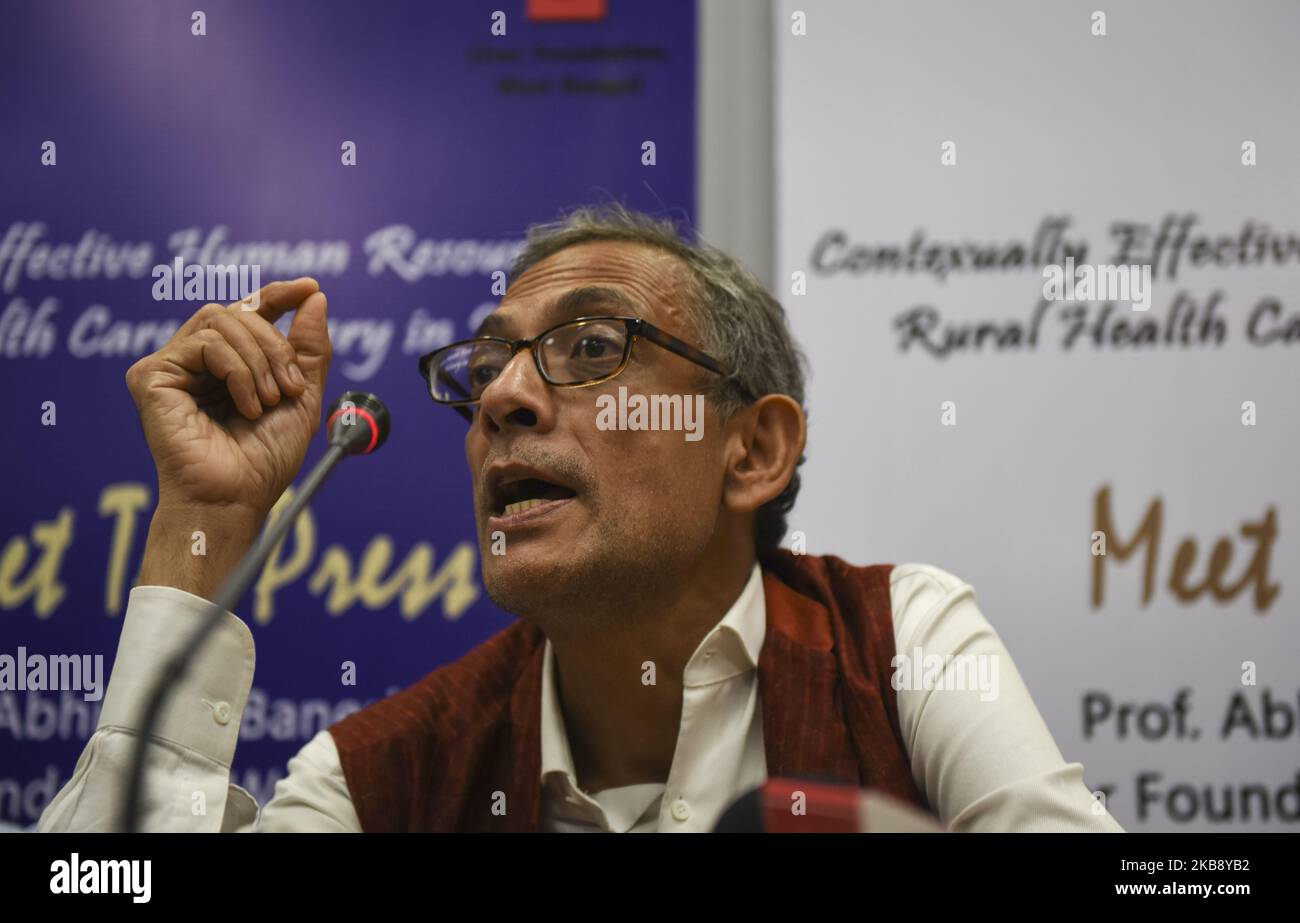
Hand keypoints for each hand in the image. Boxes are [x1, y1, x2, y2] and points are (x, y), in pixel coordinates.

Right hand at [126, 279, 331, 596]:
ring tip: (269, 402)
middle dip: (276, 346)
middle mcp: (197, 361)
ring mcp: (172, 366)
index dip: (279, 294)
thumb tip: (315, 297)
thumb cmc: (264, 460)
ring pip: (223, 320)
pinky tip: (246, 406)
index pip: (251, 312)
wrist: (236, 497)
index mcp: (230, 365)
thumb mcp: (301, 397)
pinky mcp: (151, 375)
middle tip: (290, 388)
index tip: (310, 287)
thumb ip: (308, 349)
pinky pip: (204, 343)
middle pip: (241, 313)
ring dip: (259, 359)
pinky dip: (237, 372)